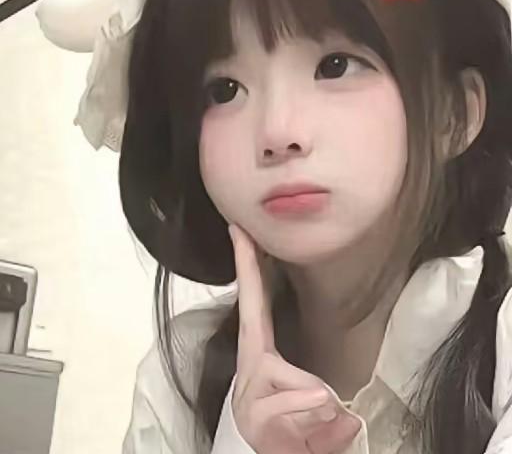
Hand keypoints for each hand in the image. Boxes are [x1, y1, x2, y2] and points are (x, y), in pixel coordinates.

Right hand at [228, 224, 360, 453]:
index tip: (240, 232)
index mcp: (262, 351)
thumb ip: (324, 401)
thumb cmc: (291, 427)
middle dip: (247, 270)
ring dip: (314, 397)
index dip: (248, 267)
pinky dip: (313, 414)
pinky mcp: (254, 412)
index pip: (255, 302)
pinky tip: (322, 423)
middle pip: (249, 312)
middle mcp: (251, 364)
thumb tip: (348, 418)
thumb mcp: (311, 405)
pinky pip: (292, 401)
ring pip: (285, 376)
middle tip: (242, 233)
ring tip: (324, 414)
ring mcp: (249, 387)